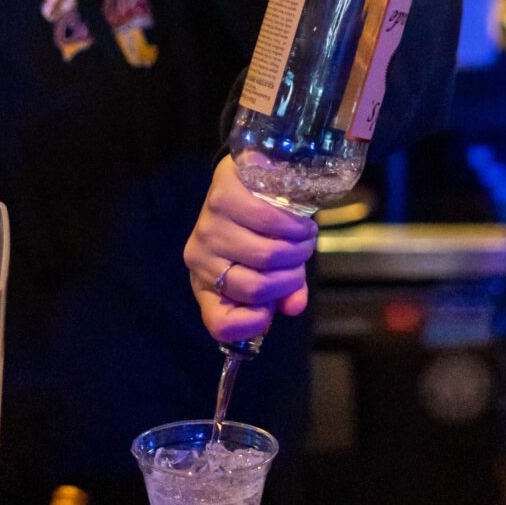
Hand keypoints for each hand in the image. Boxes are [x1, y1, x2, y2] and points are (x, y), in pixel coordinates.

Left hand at [184, 155, 317, 343]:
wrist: (249, 180)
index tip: (276, 305)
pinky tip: (302, 224)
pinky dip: (295, 226)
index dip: (255, 323)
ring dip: (299, 249)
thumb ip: (285, 291)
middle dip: (291, 277)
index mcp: (206, 285)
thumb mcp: (271, 269)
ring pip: (266, 255)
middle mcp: (199, 259)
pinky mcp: (222, 197)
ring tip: (305, 239)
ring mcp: (208, 227)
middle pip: (255, 288)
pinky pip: (268, 221)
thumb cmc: (257, 232)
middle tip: (301, 260)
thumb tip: (295, 305)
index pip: (221, 323)